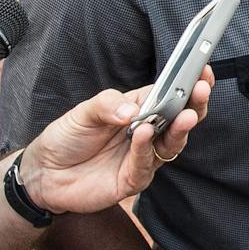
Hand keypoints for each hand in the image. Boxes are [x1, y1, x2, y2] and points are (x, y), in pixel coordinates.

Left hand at [17, 68, 212, 216]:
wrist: (45, 172)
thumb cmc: (67, 136)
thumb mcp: (83, 111)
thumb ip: (108, 105)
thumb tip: (134, 109)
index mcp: (139, 108)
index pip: (170, 93)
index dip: (189, 82)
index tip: (203, 69)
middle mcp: (147, 132)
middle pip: (180, 119)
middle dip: (194, 104)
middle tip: (201, 90)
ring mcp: (142, 157)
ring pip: (171, 144)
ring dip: (179, 128)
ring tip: (184, 114)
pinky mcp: (132, 180)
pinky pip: (145, 165)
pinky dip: (146, 149)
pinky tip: (144, 134)